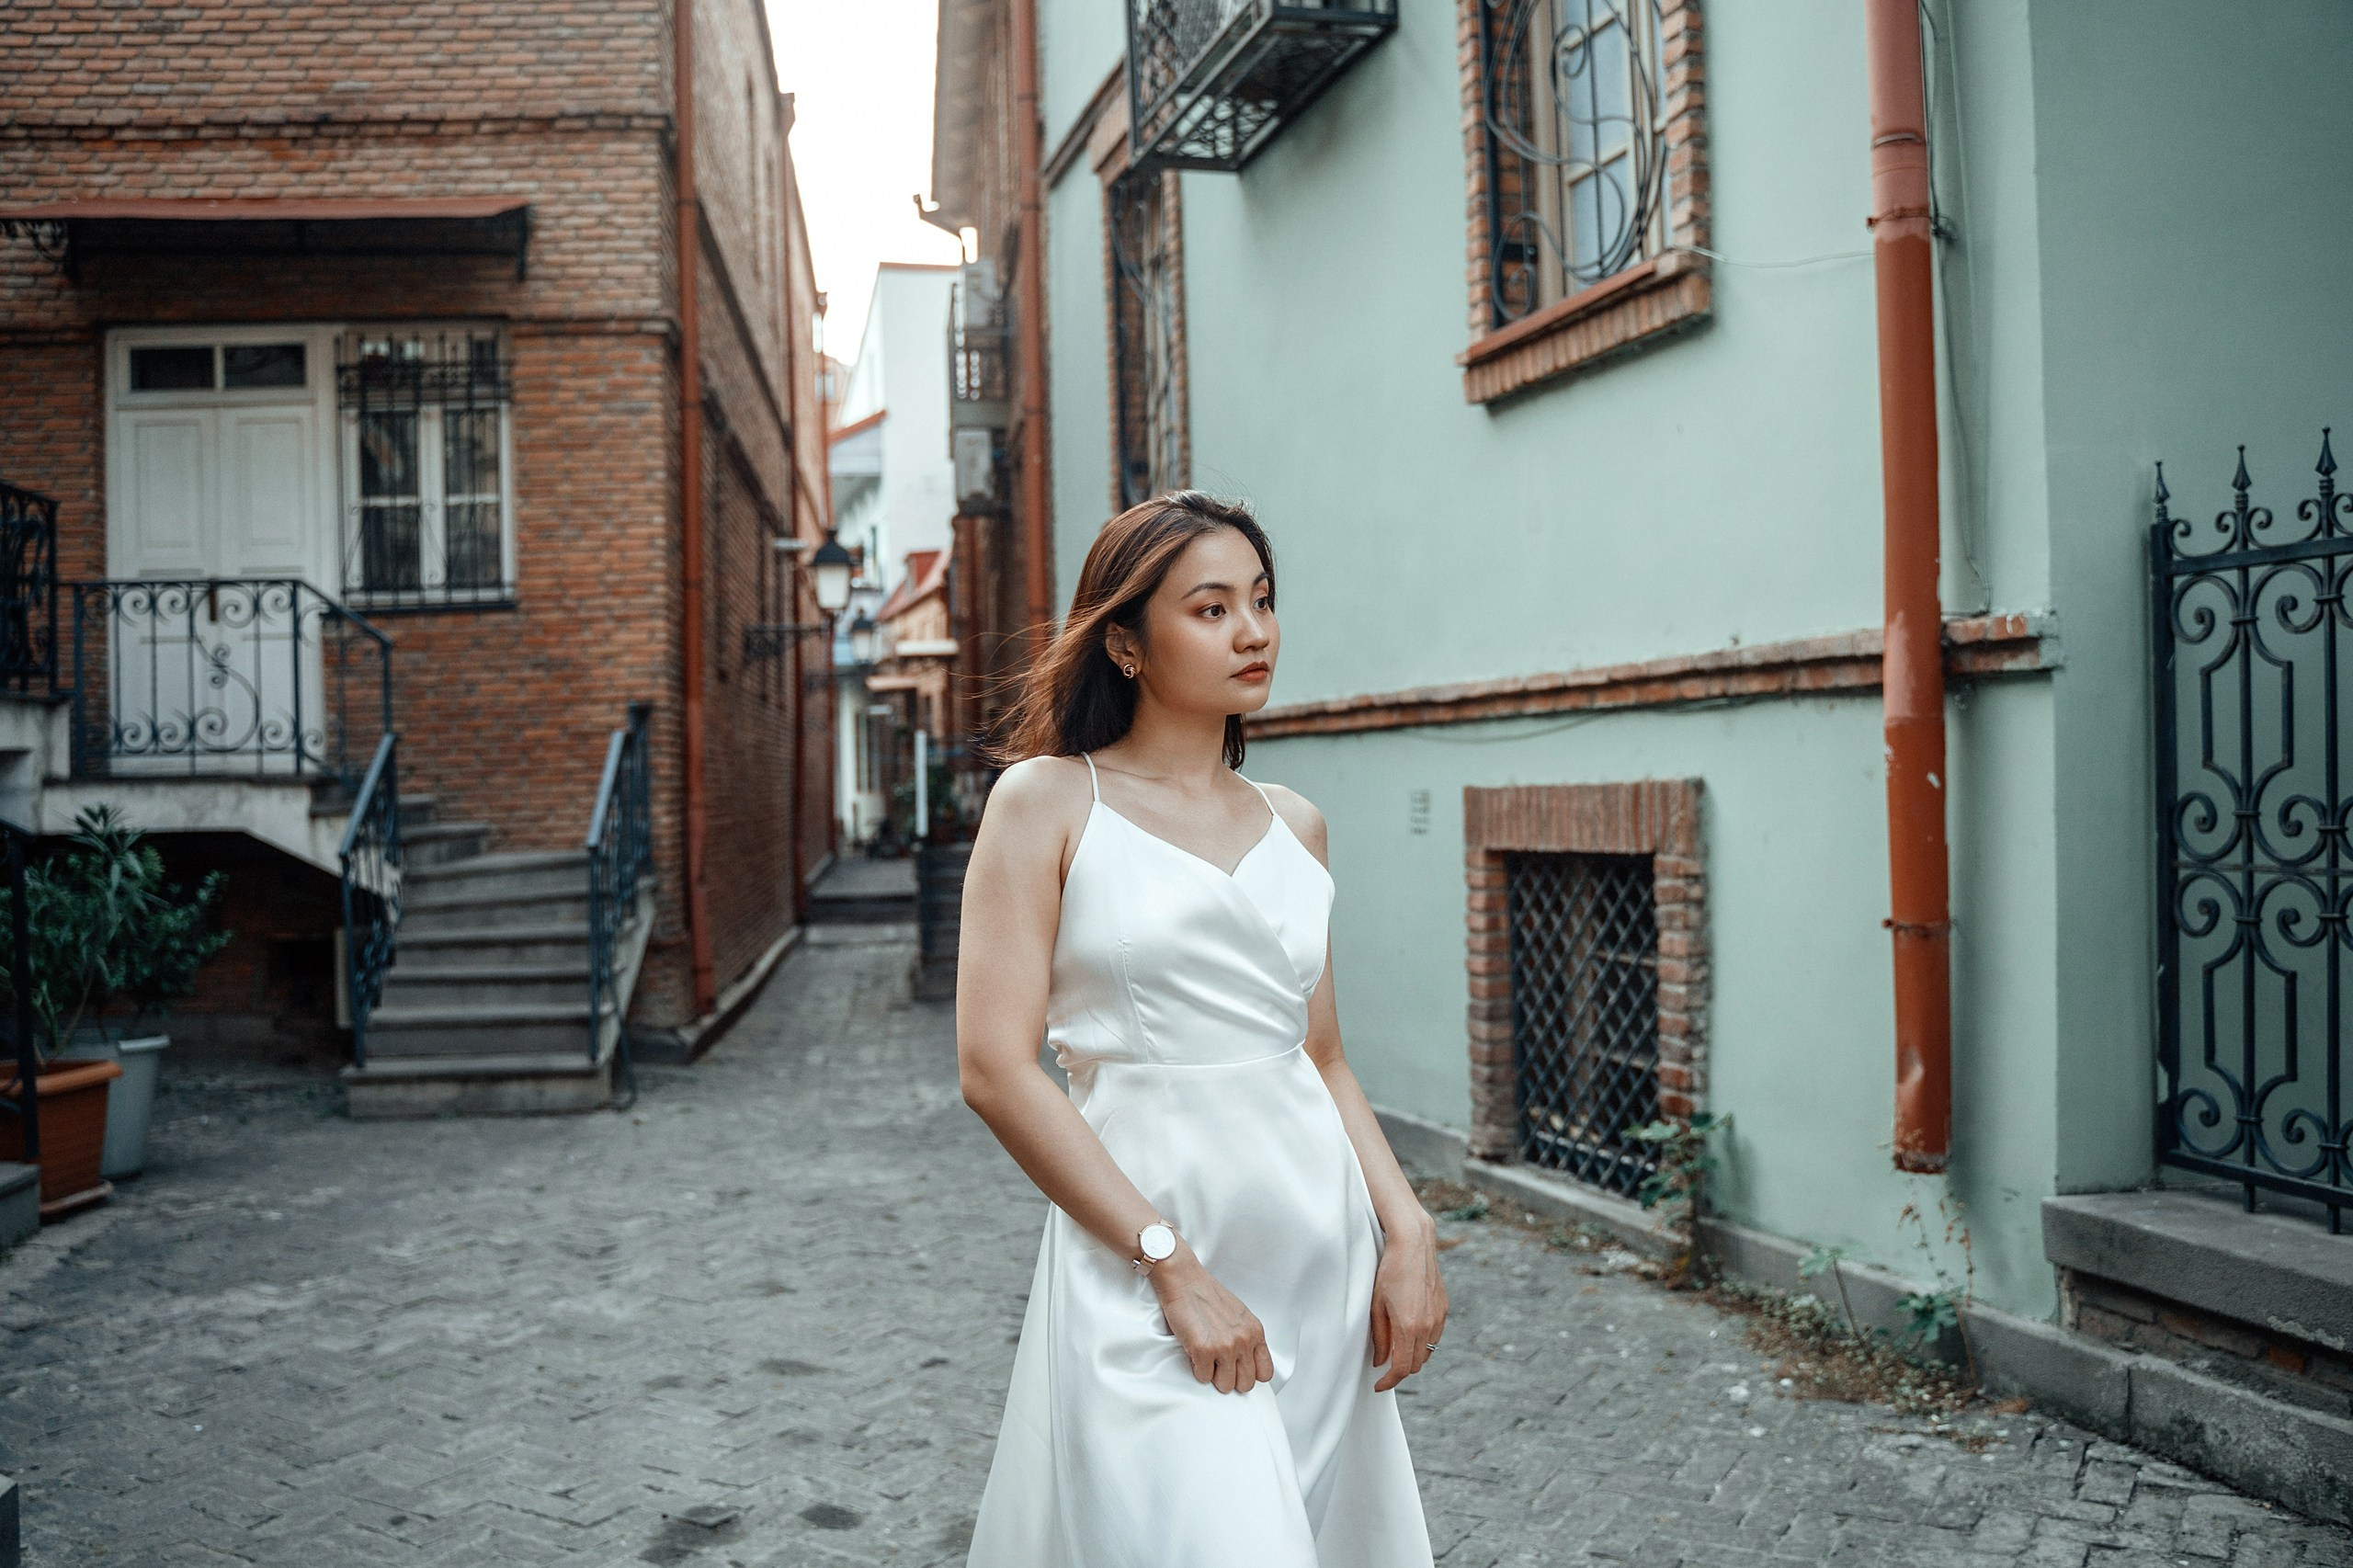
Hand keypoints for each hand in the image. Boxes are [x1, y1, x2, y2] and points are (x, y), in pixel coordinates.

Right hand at [1149, 1244, 1273, 1393]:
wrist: (1185, 1280)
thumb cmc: (1208, 1295)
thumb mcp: (1239, 1316)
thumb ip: (1247, 1338)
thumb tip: (1246, 1364)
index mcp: (1255, 1332)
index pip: (1265, 1373)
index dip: (1250, 1374)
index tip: (1238, 1370)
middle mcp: (1244, 1341)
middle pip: (1245, 1384)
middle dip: (1230, 1379)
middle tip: (1218, 1366)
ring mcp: (1225, 1347)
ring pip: (1225, 1386)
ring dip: (1213, 1376)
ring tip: (1206, 1358)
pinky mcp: (1203, 1350)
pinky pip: (1203, 1378)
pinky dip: (1197, 1369)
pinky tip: (1194, 1352)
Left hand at [1369, 1211, 1446, 1392]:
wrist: (1413, 1244)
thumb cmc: (1390, 1271)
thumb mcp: (1377, 1305)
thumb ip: (1379, 1337)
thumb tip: (1380, 1361)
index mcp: (1409, 1327)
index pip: (1402, 1368)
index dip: (1389, 1381)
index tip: (1379, 1385)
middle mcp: (1428, 1326)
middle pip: (1416, 1364)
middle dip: (1400, 1370)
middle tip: (1384, 1368)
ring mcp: (1439, 1318)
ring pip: (1428, 1352)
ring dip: (1413, 1356)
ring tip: (1395, 1349)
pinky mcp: (1444, 1309)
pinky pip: (1435, 1337)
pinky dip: (1422, 1342)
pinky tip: (1410, 1332)